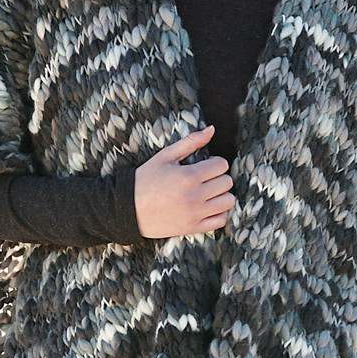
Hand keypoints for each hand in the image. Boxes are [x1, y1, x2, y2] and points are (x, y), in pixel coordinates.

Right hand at [133, 124, 235, 238]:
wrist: (128, 209)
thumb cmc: (145, 180)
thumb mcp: (165, 156)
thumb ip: (190, 141)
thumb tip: (211, 129)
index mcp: (189, 176)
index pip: (222, 165)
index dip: (215, 162)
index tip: (205, 165)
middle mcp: (195, 196)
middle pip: (227, 182)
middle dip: (219, 177)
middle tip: (206, 178)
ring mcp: (195, 213)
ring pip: (228, 202)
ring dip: (222, 195)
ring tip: (209, 193)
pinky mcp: (193, 228)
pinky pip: (221, 221)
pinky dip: (219, 213)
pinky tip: (208, 207)